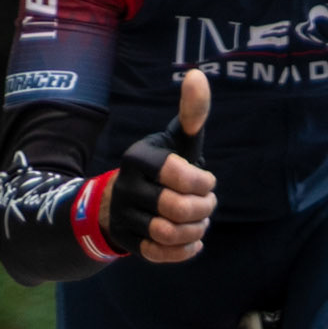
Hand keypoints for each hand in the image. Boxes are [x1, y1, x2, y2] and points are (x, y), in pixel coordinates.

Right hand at [102, 69, 216, 262]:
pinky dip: (183, 251)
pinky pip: (159, 254)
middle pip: (177, 208)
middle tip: (208, 205)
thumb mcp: (175, 140)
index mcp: (138, 158)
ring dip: (195, 231)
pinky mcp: (127, 241)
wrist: (119, 200)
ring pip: (168, 233)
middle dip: (203, 209)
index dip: (203, 182)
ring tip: (200, 223)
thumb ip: (192, 114)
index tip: (207, 181)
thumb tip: (197, 74)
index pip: (180, 174)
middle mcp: (126, 186)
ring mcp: (123, 216)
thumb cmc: (161, 167)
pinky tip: (193, 243)